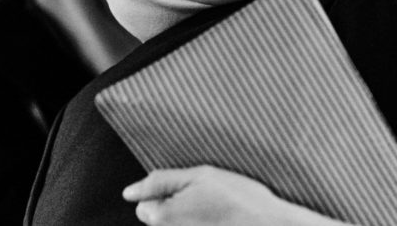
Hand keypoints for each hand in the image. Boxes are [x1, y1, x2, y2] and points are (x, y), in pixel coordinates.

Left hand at [122, 166, 345, 225]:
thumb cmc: (237, 197)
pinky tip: (220, 219)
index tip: (189, 187)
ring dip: (190, 216)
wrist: (267, 223)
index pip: (144, 205)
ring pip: (177, 225)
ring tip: (216, 208)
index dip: (164, 192)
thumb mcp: (200, 176)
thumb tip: (129, 191)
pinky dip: (202, 223)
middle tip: (205, 195)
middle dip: (175, 206)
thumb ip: (161, 181)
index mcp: (163, 217)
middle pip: (159, 218)